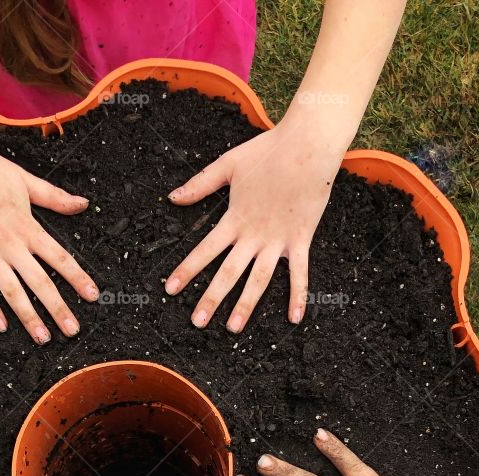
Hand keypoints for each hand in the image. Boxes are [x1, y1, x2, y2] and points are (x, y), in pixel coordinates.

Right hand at [0, 138, 98, 343]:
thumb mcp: (25, 180)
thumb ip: (55, 197)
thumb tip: (82, 203)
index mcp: (27, 226)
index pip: (60, 258)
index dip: (78, 278)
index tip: (92, 296)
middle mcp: (10, 244)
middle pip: (39, 283)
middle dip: (58, 309)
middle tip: (72, 330)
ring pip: (12, 292)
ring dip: (28, 317)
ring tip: (42, 337)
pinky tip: (2, 326)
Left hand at [164, 120, 341, 330]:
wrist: (308, 144)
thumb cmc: (268, 151)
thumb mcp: (228, 164)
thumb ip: (200, 184)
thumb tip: (172, 197)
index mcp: (234, 219)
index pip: (205, 250)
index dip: (186, 270)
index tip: (170, 289)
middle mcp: (254, 235)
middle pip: (229, 272)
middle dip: (211, 298)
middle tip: (197, 321)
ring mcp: (278, 240)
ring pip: (259, 279)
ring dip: (246, 305)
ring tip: (233, 328)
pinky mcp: (301, 240)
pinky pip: (300, 273)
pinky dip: (298, 295)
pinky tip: (294, 318)